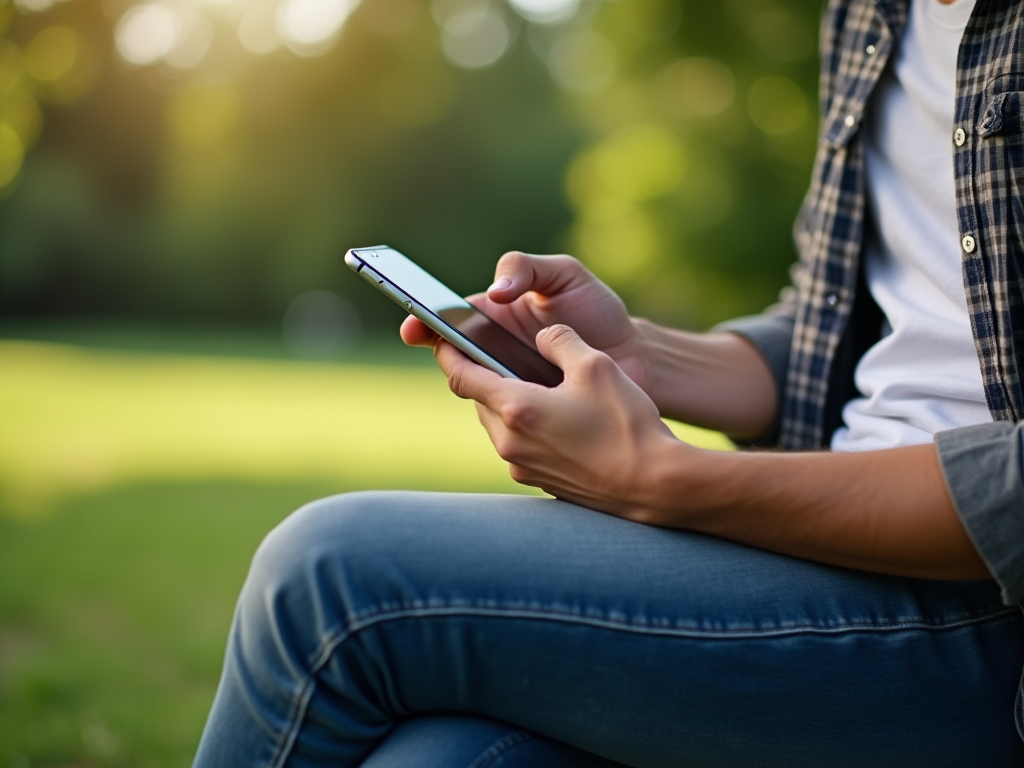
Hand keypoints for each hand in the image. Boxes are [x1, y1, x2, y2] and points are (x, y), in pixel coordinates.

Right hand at [401, 252, 650, 393]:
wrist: (638, 357)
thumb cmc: (599, 311)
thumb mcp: (566, 275)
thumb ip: (527, 268)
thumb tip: (495, 290)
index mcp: (493, 318)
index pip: (446, 321)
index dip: (423, 324)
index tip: (415, 327)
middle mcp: (493, 355)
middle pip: (456, 362)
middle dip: (451, 360)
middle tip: (462, 355)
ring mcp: (510, 389)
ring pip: (478, 395)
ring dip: (483, 390)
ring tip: (508, 378)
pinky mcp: (528, 418)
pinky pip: (506, 422)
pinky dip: (509, 415)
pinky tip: (528, 405)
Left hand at [434, 323, 681, 516]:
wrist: (655, 484)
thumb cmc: (627, 424)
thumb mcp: (596, 365)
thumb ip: (560, 340)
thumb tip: (542, 335)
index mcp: (516, 408)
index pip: (460, 375)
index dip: (447, 352)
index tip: (442, 337)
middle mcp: (509, 442)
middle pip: (479, 400)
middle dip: (486, 376)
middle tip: (505, 357)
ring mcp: (522, 467)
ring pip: (499, 424)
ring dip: (509, 403)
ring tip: (542, 388)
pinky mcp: (539, 483)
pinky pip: (519, 446)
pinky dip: (528, 427)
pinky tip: (561, 420)